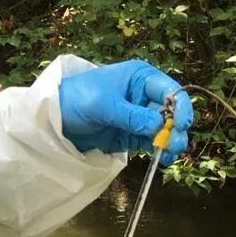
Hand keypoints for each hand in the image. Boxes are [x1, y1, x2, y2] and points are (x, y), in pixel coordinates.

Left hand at [58, 59, 193, 160]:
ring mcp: (137, 117)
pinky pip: (149, 142)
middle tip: (177, 144)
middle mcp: (142, 96)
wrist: (54, 118)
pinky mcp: (130, 135)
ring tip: (170, 154)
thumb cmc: (77, 99)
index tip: (181, 124)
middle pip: (169, 112)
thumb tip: (158, 126)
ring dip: (168, 141)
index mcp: (139, 78)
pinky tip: (163, 158)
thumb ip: (131, 116)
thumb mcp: (104, 105)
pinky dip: (157, 150)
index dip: (179, 106)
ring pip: (161, 129)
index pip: (168, 90)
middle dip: (175, 127)